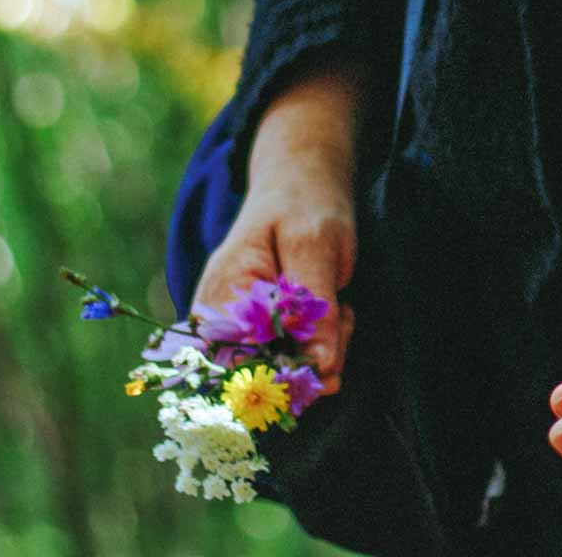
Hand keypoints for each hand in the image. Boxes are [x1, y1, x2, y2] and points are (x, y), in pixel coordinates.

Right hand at [191, 67, 359, 392]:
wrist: (297, 184)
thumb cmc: (302, 204)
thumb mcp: (316, 246)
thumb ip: (317, 308)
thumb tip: (322, 368)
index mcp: (222, 297)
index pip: (245, 369)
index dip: (292, 375)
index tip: (332, 355)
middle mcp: (218, 322)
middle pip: (264, 378)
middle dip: (315, 361)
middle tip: (344, 319)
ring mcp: (236, 330)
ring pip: (282, 374)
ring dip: (323, 353)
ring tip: (340, 310)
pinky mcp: (257, 334)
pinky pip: (288, 361)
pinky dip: (319, 347)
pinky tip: (331, 315)